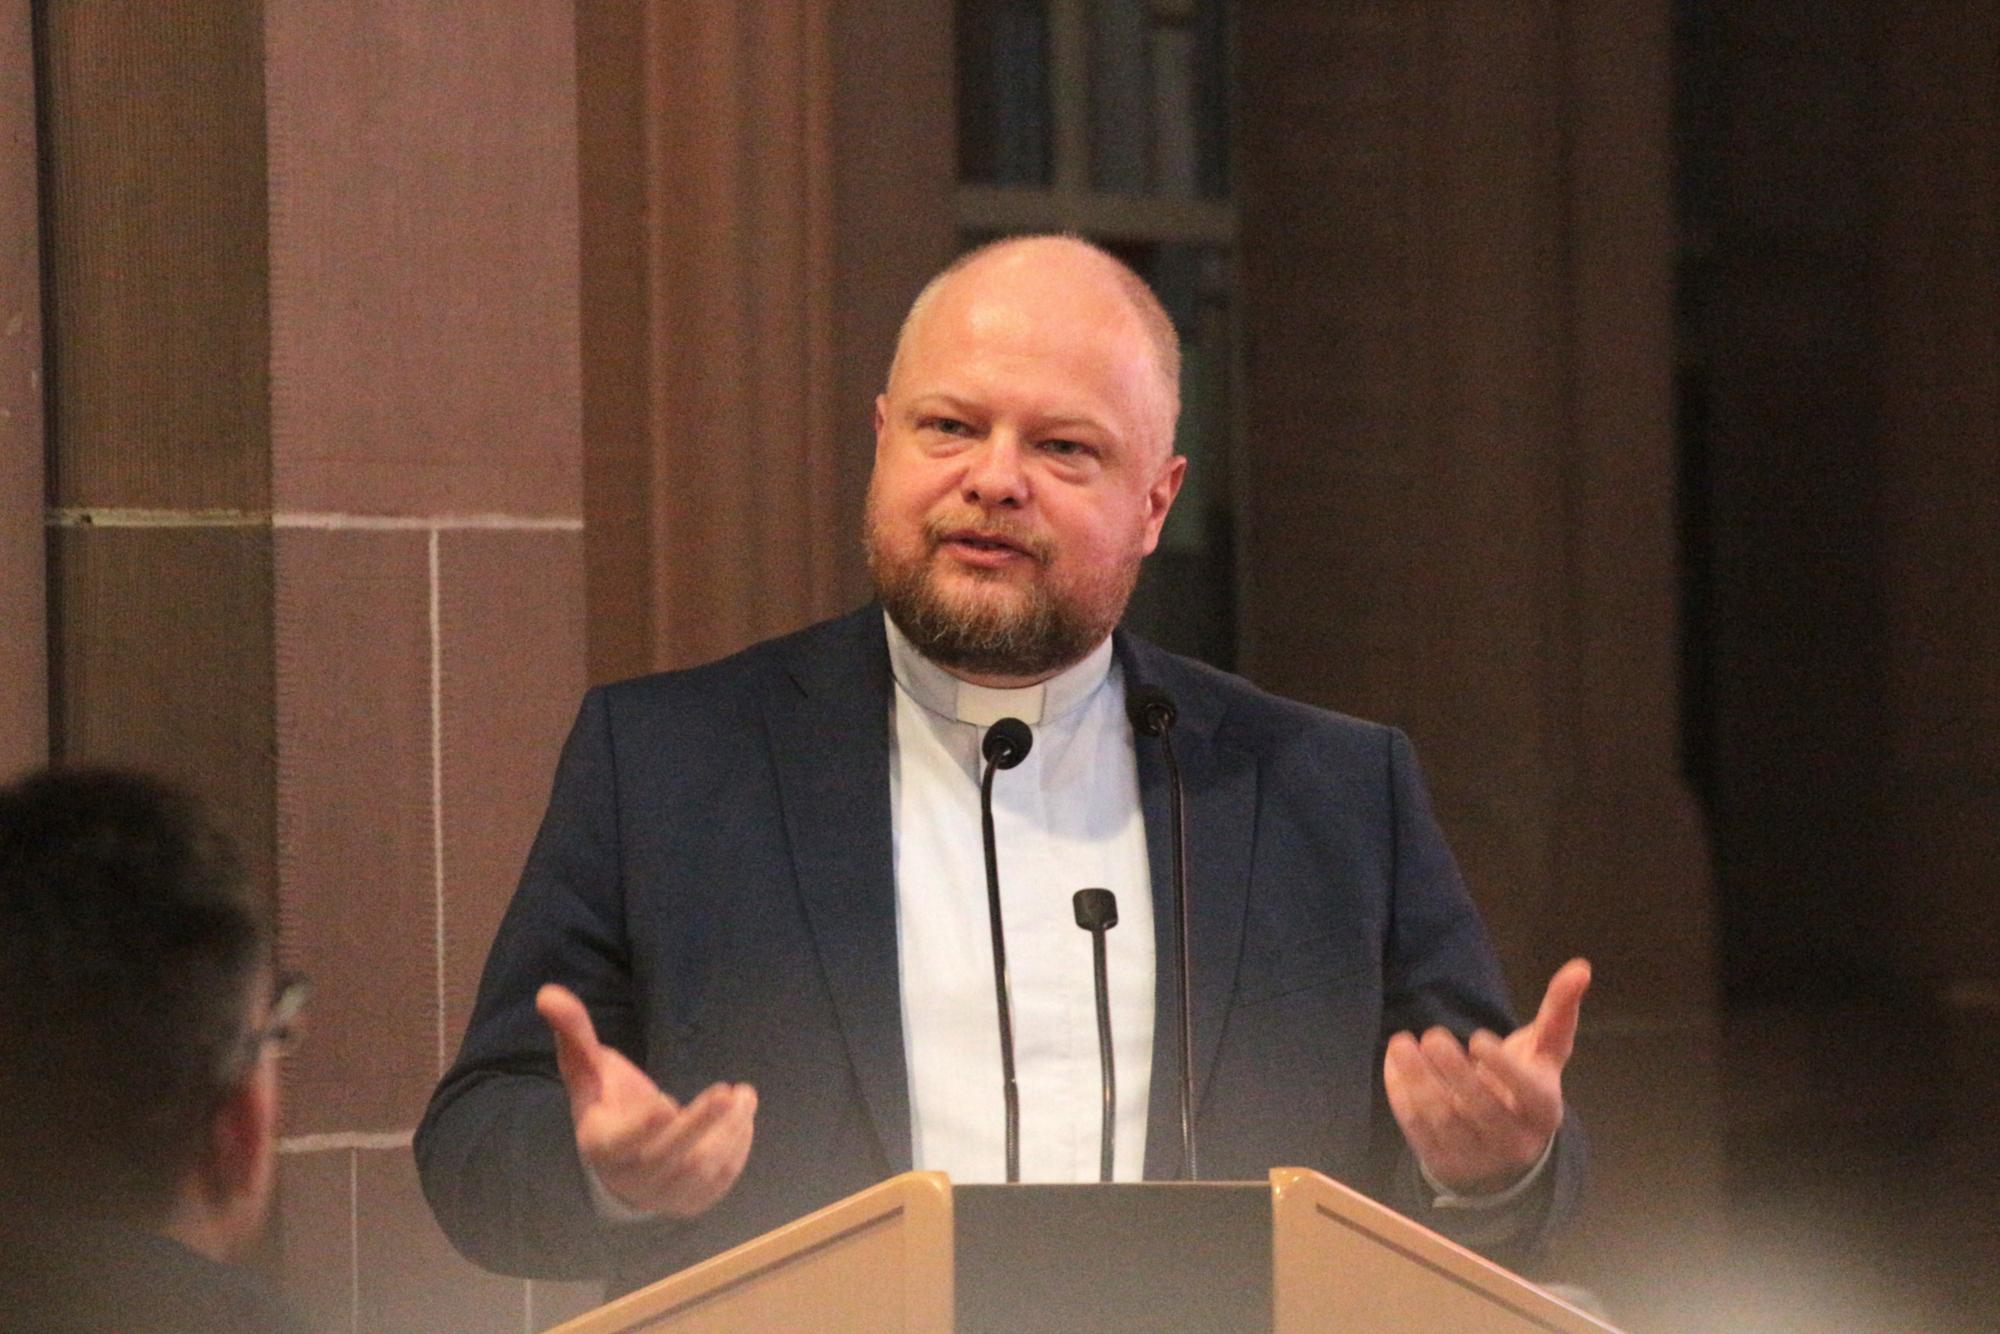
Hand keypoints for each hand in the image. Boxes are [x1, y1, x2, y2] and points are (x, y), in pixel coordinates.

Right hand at [536, 983, 756, 1217]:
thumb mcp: (587, 1071)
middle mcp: (630, 1178)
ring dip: (728, 1132)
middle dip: (699, 1124)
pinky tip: (745, 1117)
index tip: (663, 1104)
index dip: (639, 1128)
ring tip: (745, 1096)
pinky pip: (719, 1181)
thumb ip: (574, 1032)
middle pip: (668, 1156)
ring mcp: (663, 1195)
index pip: (618, 1144)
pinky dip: (737, 1149)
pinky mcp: (692, 1202)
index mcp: (601, 1145)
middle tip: (726, 1092)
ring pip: (700, 1169)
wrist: (623, 1163)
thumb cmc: (606, 1105)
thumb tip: (548, 993)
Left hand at [1383, 958, 1589, 1194]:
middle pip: (1481, 1108)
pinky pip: (1419, 1131)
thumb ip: (1559, 1012)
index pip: (1528, 1094)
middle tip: (1432, 1035)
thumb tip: (1580, 967)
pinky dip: (1402, 1097)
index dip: (1503, 1068)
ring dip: (1419, 1081)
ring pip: (1445, 1121)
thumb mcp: (1545, 1053)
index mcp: (1543, 1111)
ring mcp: (1478, 1157)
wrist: (1504, 1148)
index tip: (1476, 1037)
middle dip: (1454, 1071)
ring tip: (1401, 1044)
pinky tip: (1393, 1064)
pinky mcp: (1445, 1164)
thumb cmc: (1525, 1087)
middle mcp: (1514, 1141)